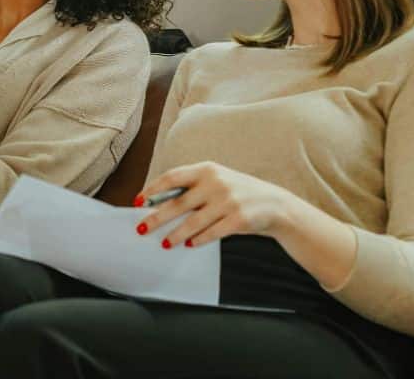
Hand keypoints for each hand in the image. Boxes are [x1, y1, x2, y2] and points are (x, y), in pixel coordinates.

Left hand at [135, 161, 294, 248]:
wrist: (275, 204)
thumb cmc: (237, 192)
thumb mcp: (216, 180)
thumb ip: (191, 188)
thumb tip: (157, 203)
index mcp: (206, 169)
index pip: (172, 177)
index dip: (152, 189)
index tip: (137, 201)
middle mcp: (215, 182)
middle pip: (178, 202)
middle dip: (157, 217)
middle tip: (142, 228)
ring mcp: (228, 200)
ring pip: (194, 221)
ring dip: (177, 234)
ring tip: (165, 243)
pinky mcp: (239, 219)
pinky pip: (213, 232)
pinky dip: (199, 240)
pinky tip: (190, 245)